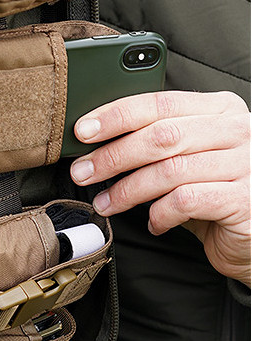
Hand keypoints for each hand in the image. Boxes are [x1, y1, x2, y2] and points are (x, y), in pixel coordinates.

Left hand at [69, 91, 250, 286]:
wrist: (261, 238)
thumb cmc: (220, 192)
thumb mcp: (193, 157)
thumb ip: (160, 143)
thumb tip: (98, 142)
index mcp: (221, 110)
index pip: (160, 103)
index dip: (116, 115)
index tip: (83, 131)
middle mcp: (238, 131)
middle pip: (160, 135)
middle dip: (113, 155)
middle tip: (83, 171)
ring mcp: (247, 164)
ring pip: (169, 170)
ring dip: (127, 189)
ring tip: (106, 202)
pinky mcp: (245, 200)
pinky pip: (186, 201)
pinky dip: (160, 213)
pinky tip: (153, 222)